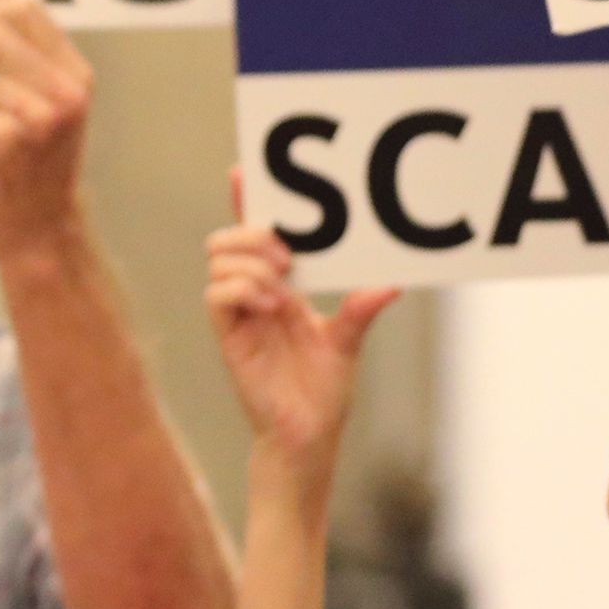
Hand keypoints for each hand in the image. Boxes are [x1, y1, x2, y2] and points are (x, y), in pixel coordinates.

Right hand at [204, 177, 394, 473]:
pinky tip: (271, 304)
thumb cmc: (323, 392)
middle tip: (287, 251)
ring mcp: (238, 314)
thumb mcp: (348, 342)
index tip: (244, 172)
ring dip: (252, 262)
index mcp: (280, 287)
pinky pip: (217, 295)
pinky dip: (243, 290)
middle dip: (253, 232)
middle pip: (227, 240)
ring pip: (220, 261)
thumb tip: (392, 283)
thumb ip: (362, 309)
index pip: (256, 235)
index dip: (246, 202)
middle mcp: (254, 294)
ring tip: (283, 285)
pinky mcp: (228, 337)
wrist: (307, 436)